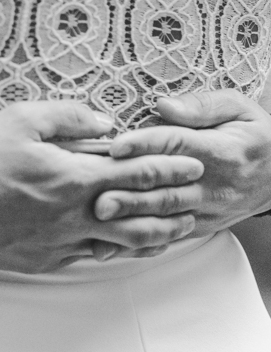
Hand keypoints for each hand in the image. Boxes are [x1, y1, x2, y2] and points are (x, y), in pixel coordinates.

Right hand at [0, 100, 202, 272]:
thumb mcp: (22, 119)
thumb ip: (69, 117)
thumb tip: (104, 122)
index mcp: (73, 178)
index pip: (136, 175)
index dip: (169, 169)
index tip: (191, 165)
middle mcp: (73, 216)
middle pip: (138, 215)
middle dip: (172, 207)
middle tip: (195, 202)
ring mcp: (58, 244)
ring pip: (118, 244)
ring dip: (150, 236)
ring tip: (172, 231)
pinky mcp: (41, 260)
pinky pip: (88, 257)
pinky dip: (112, 250)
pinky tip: (118, 246)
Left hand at [95, 91, 270, 234]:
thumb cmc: (254, 135)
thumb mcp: (238, 108)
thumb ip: (201, 105)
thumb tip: (163, 105)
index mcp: (219, 150)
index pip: (177, 145)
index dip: (145, 145)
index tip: (116, 146)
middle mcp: (212, 184)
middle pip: (166, 188)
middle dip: (130, 194)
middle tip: (97, 197)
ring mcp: (206, 209)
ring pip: (165, 216)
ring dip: (130, 220)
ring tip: (99, 221)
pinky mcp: (201, 227)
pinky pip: (170, 236)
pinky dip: (140, 243)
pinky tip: (113, 247)